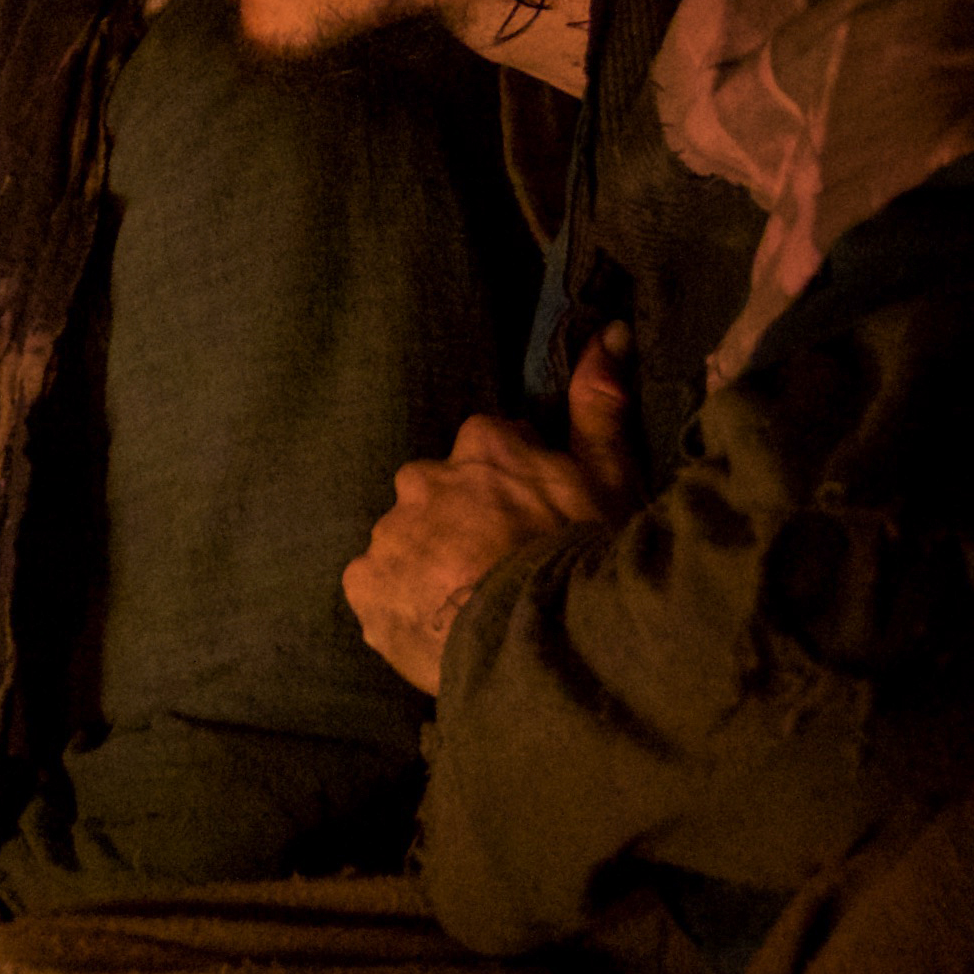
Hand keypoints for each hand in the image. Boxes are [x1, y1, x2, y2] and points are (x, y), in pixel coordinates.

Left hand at [342, 325, 645, 695]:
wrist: (540, 643)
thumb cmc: (583, 556)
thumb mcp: (610, 476)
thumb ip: (599, 404)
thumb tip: (609, 331)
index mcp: (481, 447)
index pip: (488, 448)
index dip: (513, 485)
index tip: (533, 518)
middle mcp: (421, 479)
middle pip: (438, 495)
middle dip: (461, 522)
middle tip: (500, 566)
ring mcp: (388, 532)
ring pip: (405, 542)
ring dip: (429, 564)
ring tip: (471, 604)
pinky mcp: (363, 583)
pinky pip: (377, 587)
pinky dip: (399, 604)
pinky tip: (437, 626)